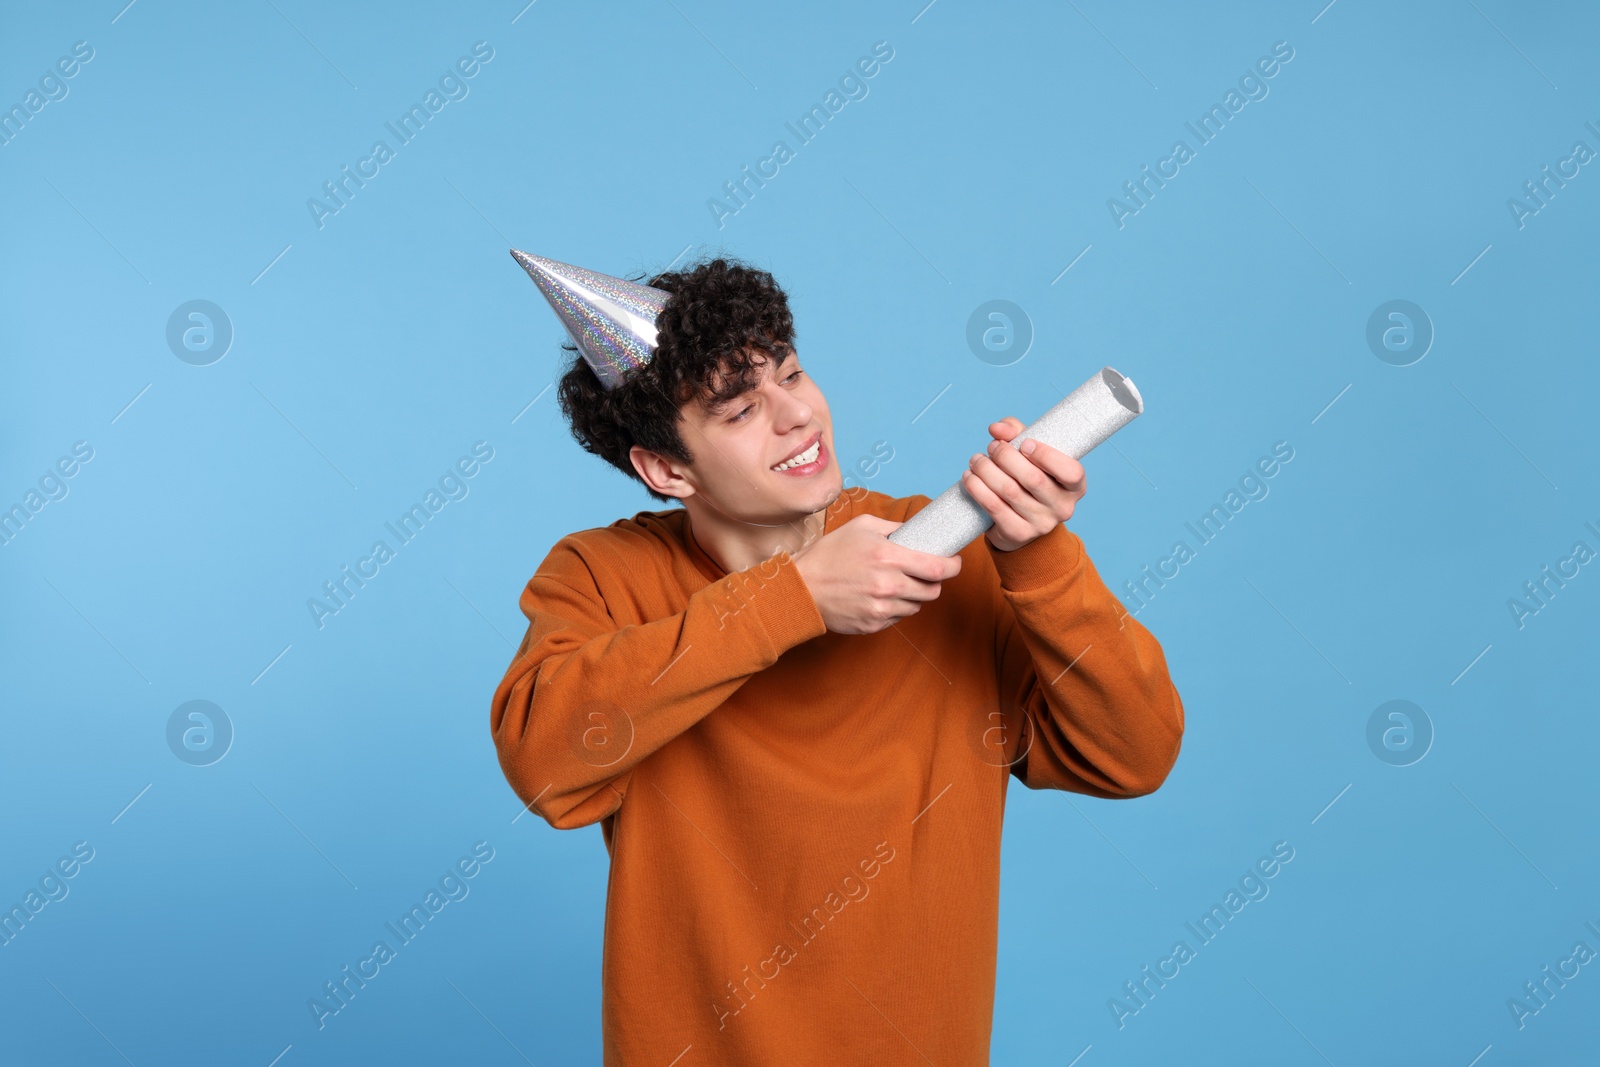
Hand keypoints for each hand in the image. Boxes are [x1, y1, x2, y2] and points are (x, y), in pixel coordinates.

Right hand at [791, 515, 962, 634]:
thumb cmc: (829, 554)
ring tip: (895, 584)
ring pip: (916, 606)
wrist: (801, 588)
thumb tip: (917, 530)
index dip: (953, 566)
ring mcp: (881, 608)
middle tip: (924, 574)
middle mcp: (888, 585)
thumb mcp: (861, 527)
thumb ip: (894, 527)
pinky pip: (898, 619)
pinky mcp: (873, 625)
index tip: (954, 562)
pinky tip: (878, 597)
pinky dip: (894, 608)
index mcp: (888, 557)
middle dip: (934, 582)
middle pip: (933, 591)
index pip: (937, 568)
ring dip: (913, 596)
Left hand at [962, 417, 1086, 551]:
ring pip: (1009, 491)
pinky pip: (994, 507)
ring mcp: (1041, 524)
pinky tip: (969, 477)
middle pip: (1033, 479)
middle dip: (1006, 457)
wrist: (1019, 521)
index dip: (1046, 455)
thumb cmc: (1028, 477)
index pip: (1071, 472)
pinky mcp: (1018, 534)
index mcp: (1075, 486)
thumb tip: (996, 429)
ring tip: (976, 460)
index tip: (1024, 443)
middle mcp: (1063, 508)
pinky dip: (977, 488)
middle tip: (992, 447)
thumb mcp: (1030, 452)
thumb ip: (1017, 433)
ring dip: (986, 470)